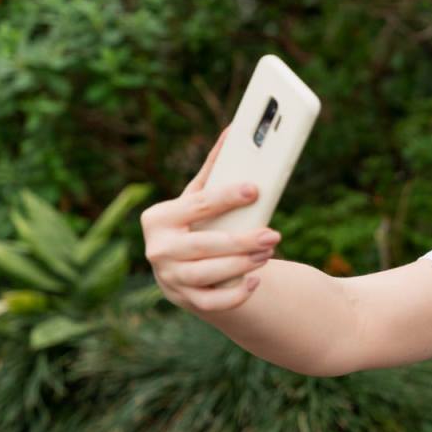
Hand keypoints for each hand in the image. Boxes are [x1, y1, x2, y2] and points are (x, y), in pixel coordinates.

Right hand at [141, 127, 280, 311]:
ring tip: (268, 253)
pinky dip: (236, 294)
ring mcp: (169, 278)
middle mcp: (158, 249)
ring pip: (209, 275)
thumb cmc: (193, 223)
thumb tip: (235, 129)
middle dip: (241, 241)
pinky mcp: (184, 301)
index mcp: (158, 218)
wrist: (177, 266)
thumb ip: (215, 168)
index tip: (254, 189)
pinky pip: (212, 303)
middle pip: (204, 245)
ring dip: (242, 265)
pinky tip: (256, 280)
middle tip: (273, 235)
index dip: (226, 197)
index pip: (197, 205)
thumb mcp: (196, 197)